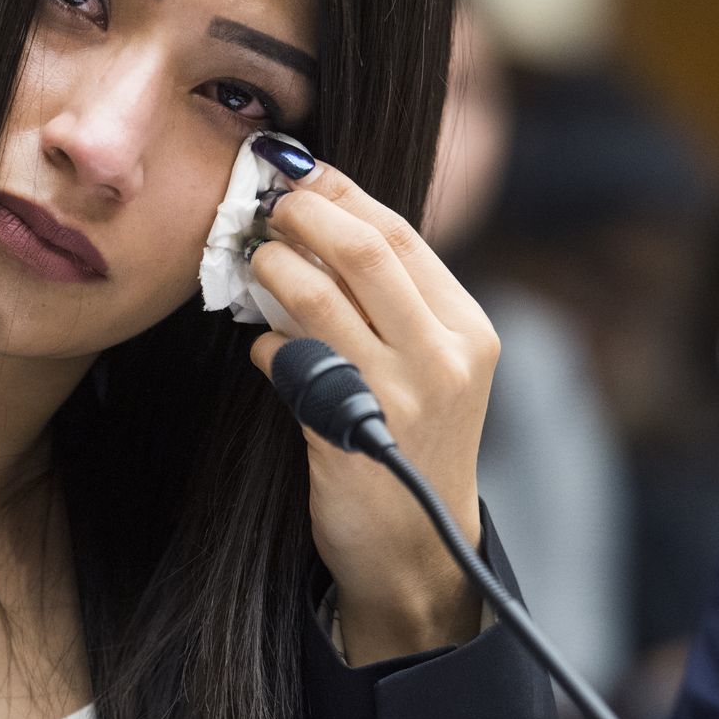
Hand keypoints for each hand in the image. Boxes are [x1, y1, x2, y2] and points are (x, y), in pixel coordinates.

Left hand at [246, 149, 497, 663]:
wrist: (416, 550)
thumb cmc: (405, 444)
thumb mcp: (419, 366)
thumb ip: (382, 304)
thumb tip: (309, 230)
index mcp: (465, 328)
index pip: (401, 233)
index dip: (342, 192)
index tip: (297, 168)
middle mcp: (444, 355)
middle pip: (365, 249)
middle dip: (305, 214)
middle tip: (265, 203)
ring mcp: (401, 394)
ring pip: (321, 297)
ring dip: (273, 270)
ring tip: (253, 265)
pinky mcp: (351, 431)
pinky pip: (292, 360)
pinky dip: (267, 344)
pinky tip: (265, 350)